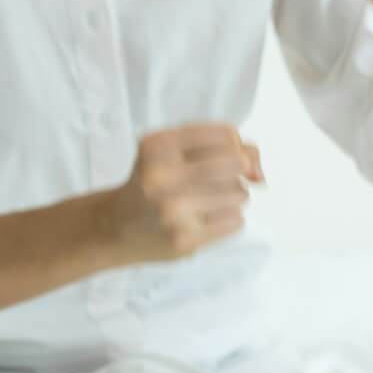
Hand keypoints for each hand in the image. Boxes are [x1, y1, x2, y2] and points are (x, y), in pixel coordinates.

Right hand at [105, 123, 261, 263]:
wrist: (113, 228)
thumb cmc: (154, 182)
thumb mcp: (175, 151)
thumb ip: (226, 147)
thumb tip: (259, 173)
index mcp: (158, 144)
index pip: (226, 134)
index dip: (234, 145)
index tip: (222, 155)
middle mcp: (161, 175)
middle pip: (237, 163)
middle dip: (236, 172)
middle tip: (213, 181)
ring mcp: (172, 210)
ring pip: (240, 193)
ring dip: (231, 198)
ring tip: (203, 202)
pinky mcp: (184, 239)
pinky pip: (236, 221)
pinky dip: (227, 220)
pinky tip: (201, 220)